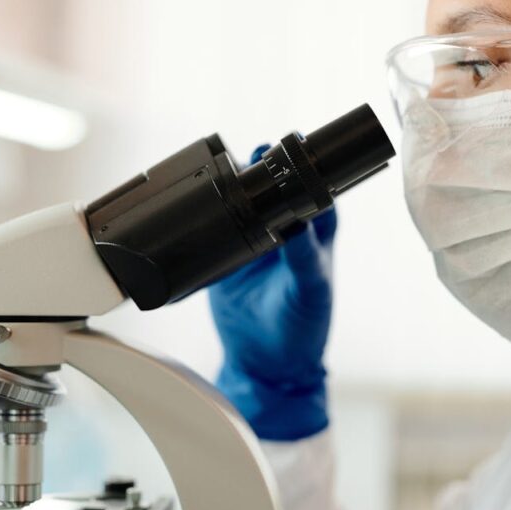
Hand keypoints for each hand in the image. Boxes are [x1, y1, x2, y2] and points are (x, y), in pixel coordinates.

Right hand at [209, 145, 337, 440]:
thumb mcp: (310, 290)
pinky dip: (206, 218)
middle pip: (273, 187)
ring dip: (233, 186)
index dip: (302, 165)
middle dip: (262, 167)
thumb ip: (304, 258)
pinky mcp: (225, 260)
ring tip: (223, 168)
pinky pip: (215, 230)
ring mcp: (253, 244)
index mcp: (314, 234)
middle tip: (254, 153)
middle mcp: (284, 232)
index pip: (311, 188)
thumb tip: (297, 223)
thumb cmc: (303, 328)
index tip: (289, 144)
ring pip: (243, 203)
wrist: (266, 365)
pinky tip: (197, 204)